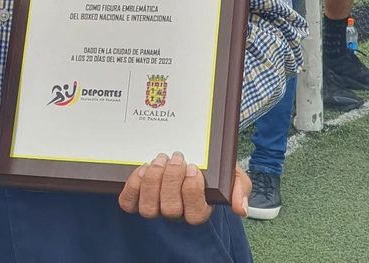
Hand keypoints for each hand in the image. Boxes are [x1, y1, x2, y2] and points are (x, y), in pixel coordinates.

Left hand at [118, 152, 249, 223]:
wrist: (188, 153)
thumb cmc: (211, 167)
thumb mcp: (232, 173)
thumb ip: (239, 188)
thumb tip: (240, 209)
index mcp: (198, 210)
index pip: (195, 214)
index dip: (192, 191)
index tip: (194, 167)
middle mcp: (175, 212)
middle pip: (170, 210)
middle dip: (172, 180)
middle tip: (176, 157)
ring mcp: (154, 206)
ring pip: (148, 208)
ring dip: (153, 181)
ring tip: (160, 159)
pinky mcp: (135, 198)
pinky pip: (129, 202)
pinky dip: (133, 186)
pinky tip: (142, 168)